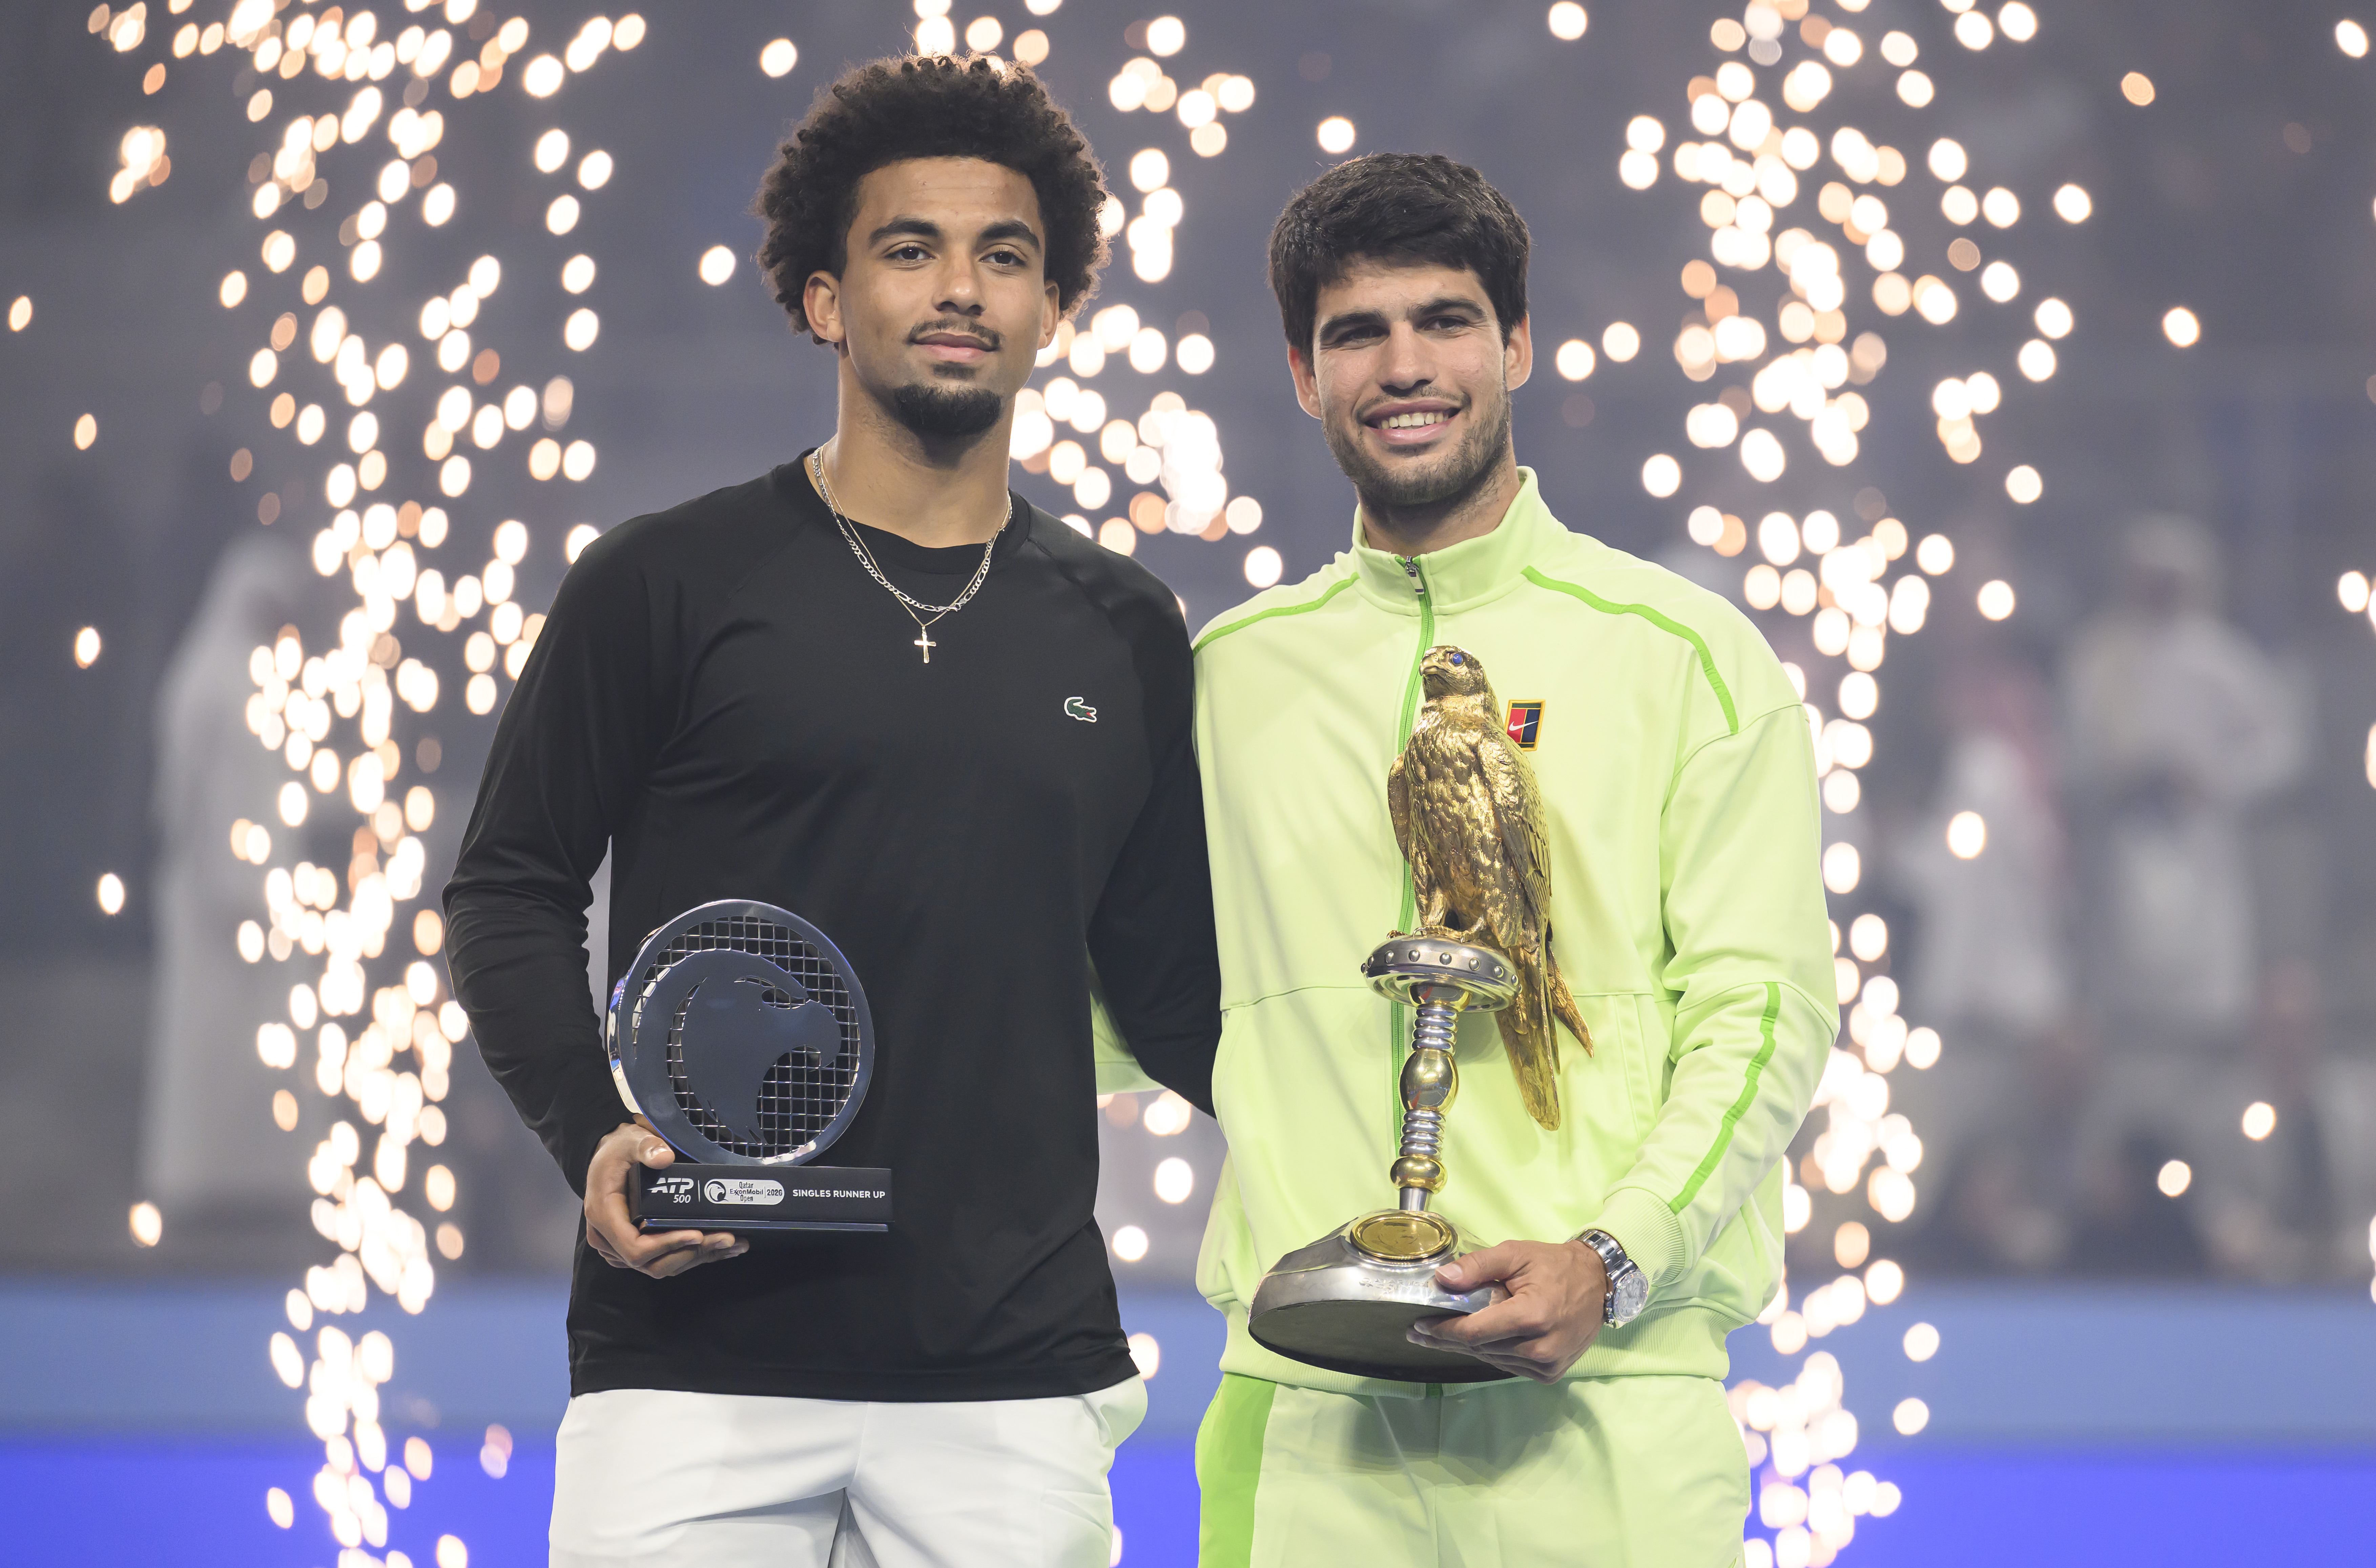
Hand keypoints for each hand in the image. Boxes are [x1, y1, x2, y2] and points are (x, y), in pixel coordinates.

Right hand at [583, 1117, 747, 1277]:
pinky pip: (663, 1260)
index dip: (667, 1245)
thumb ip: (646, 1147)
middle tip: (725, 1238)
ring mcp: (621, 1247)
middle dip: (690, 1253)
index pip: (635, 1248)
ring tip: (730, 1243)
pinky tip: (719, 1249)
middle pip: (651, 1263)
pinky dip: (690, 1255)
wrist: (609, 1157)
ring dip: (696, 1257)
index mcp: (604, 1216)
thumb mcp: (630, 1141)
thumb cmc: (618, 1152)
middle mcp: (609, 1239)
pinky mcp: (636, 1247)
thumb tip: (664, 1157)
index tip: (696, 1234)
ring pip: (660, 1266)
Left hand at [1407, 1239, 1607, 1382]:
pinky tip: (1478, 1343)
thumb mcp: (1516, 1254)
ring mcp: (1547, 1365)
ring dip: (1468, 1348)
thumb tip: (1443, 1279)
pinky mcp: (1551, 1374)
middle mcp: (1540, 1347)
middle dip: (1447, 1340)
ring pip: (1492, 1360)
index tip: (1418, 1326)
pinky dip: (1492, 1354)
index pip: (1474, 1332)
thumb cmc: (1555, 1265)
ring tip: (1441, 1337)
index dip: (1443, 1331)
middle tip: (1419, 1333)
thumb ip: (1478, 1266)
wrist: (1599, 1284)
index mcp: (1531, 1316)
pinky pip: (1509, 1366)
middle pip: (1480, 1348)